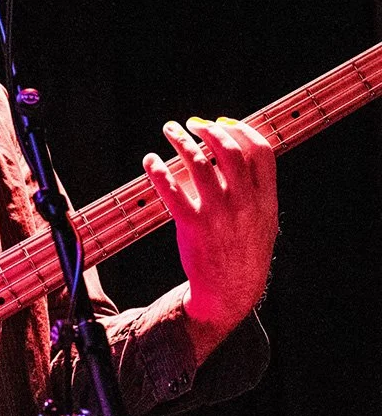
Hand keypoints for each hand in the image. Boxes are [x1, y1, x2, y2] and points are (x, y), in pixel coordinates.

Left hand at [143, 117, 277, 338]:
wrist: (230, 293)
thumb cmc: (243, 252)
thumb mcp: (263, 220)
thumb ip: (254, 189)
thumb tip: (232, 150)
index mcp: (266, 199)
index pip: (260, 151)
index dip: (240, 130)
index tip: (220, 122)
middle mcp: (245, 204)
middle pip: (228, 151)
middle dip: (207, 130)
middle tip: (190, 124)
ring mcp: (219, 215)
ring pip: (198, 163)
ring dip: (180, 141)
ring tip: (169, 131)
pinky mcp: (193, 227)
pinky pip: (172, 191)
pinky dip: (158, 171)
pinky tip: (150, 161)